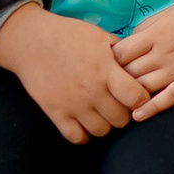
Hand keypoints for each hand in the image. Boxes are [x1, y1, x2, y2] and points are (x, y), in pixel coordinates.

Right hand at [0, 3, 150, 143]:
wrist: (32, 41)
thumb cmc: (69, 35)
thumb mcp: (100, 36)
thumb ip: (121, 53)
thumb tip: (140, 64)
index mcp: (106, 69)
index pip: (137, 98)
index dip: (142, 99)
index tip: (137, 95)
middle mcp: (92, 90)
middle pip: (121, 119)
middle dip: (124, 113)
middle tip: (118, 104)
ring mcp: (73, 104)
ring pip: (101, 131)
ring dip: (105, 124)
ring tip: (101, 113)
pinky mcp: (55, 112)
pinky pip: (76, 137)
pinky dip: (83, 134)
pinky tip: (84, 123)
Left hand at [113, 0, 173, 120]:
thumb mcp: (168, 13)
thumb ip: (146, 29)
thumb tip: (127, 43)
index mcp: (155, 34)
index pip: (120, 53)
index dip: (110, 61)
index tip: (107, 65)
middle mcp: (163, 53)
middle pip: (129, 72)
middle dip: (116, 80)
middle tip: (108, 86)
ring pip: (144, 87)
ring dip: (129, 95)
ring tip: (117, 102)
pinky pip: (168, 99)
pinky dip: (151, 109)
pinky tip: (137, 116)